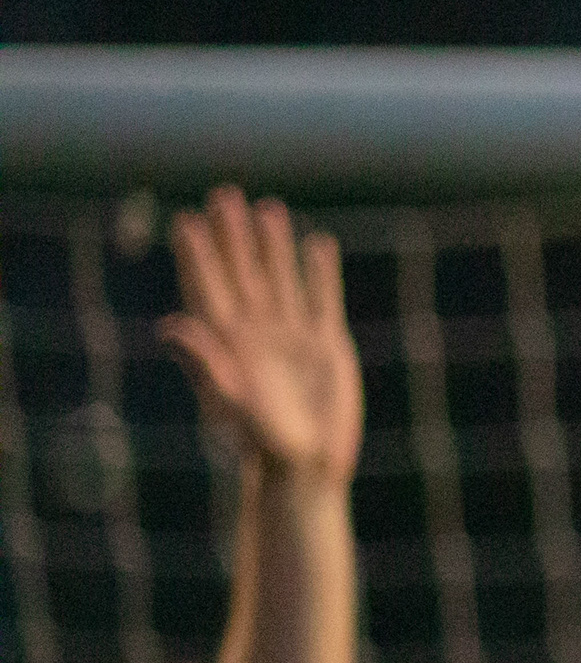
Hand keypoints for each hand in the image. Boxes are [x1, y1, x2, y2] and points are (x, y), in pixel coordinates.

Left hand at [160, 187, 363, 484]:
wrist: (308, 465)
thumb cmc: (264, 444)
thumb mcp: (231, 403)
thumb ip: (205, 364)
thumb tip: (172, 325)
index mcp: (228, 343)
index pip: (208, 288)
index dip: (197, 255)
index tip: (187, 222)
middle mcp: (257, 333)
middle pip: (242, 274)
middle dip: (232, 236)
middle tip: (224, 196)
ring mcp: (292, 336)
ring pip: (280, 279)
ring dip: (273, 245)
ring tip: (269, 208)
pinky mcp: (326, 345)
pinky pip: (323, 298)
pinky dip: (320, 272)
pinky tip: (318, 244)